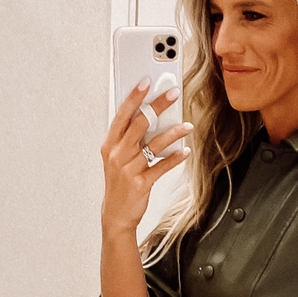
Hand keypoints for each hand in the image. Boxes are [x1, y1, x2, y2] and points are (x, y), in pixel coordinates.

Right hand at [101, 81, 192, 236]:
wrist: (116, 215)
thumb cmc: (118, 184)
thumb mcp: (116, 158)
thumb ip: (129, 139)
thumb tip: (150, 117)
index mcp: (110, 145)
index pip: (122, 115)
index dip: (134, 97)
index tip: (146, 82)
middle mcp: (118, 154)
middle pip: (140, 123)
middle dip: (158, 105)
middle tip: (173, 93)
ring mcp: (129, 169)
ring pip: (154, 144)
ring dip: (173, 133)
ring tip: (187, 126)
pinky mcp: (141, 183)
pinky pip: (161, 166)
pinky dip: (174, 158)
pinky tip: (185, 151)